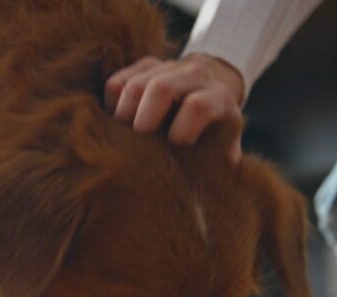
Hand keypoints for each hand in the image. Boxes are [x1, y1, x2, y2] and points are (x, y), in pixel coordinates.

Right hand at [104, 53, 245, 160]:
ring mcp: (167, 66)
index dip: (181, 132)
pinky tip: (120, 125)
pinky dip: (111, 108)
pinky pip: (116, 84)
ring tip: (125, 141)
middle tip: (137, 149)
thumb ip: (216, 165)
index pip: (197, 107)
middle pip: (160, 89)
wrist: (213, 90)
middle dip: (143, 123)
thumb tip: (197, 190)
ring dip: (123, 118)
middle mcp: (195, 75)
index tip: (174, 149)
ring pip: (133, 86)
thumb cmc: (216, 133)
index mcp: (218, 97)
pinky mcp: (144, 65)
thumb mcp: (224, 149)